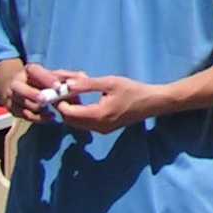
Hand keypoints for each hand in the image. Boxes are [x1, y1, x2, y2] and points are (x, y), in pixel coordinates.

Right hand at [4, 62, 63, 123]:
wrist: (19, 90)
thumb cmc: (41, 82)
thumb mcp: (50, 76)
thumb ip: (64, 78)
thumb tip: (80, 80)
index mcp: (28, 70)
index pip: (35, 71)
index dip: (46, 78)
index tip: (58, 86)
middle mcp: (16, 82)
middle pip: (20, 88)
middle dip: (33, 94)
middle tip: (46, 100)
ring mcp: (12, 96)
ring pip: (24, 104)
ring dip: (38, 109)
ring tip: (52, 111)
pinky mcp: (12, 109)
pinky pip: (25, 115)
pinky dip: (38, 118)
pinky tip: (50, 117)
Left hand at [51, 72, 166, 132]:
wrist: (152, 102)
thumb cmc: (132, 90)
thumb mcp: (109, 82)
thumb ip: (86, 84)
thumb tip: (66, 84)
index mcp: (98, 115)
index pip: (68, 113)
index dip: (60, 101)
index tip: (60, 88)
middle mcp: (97, 127)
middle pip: (69, 120)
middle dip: (64, 105)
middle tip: (67, 88)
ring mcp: (101, 130)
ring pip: (76, 123)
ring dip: (71, 108)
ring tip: (77, 91)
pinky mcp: (104, 129)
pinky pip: (84, 123)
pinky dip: (79, 112)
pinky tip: (84, 98)